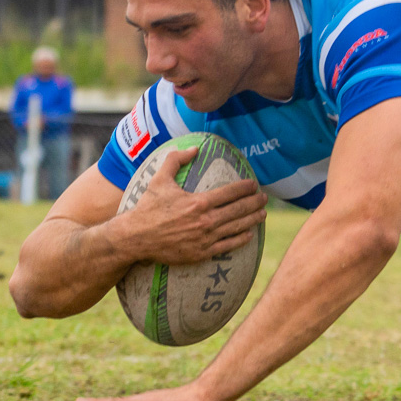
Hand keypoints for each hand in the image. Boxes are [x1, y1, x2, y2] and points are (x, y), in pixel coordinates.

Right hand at [118, 144, 266, 265]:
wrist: (135, 238)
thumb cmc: (148, 207)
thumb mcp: (160, 179)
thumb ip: (176, 159)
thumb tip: (194, 148)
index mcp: (198, 202)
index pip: (230, 193)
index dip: (245, 188)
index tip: (254, 184)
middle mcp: (205, 221)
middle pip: (238, 210)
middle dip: (255, 202)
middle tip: (264, 198)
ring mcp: (205, 238)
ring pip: (237, 228)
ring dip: (253, 219)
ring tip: (263, 213)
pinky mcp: (201, 253)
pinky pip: (227, 246)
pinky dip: (241, 239)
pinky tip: (249, 234)